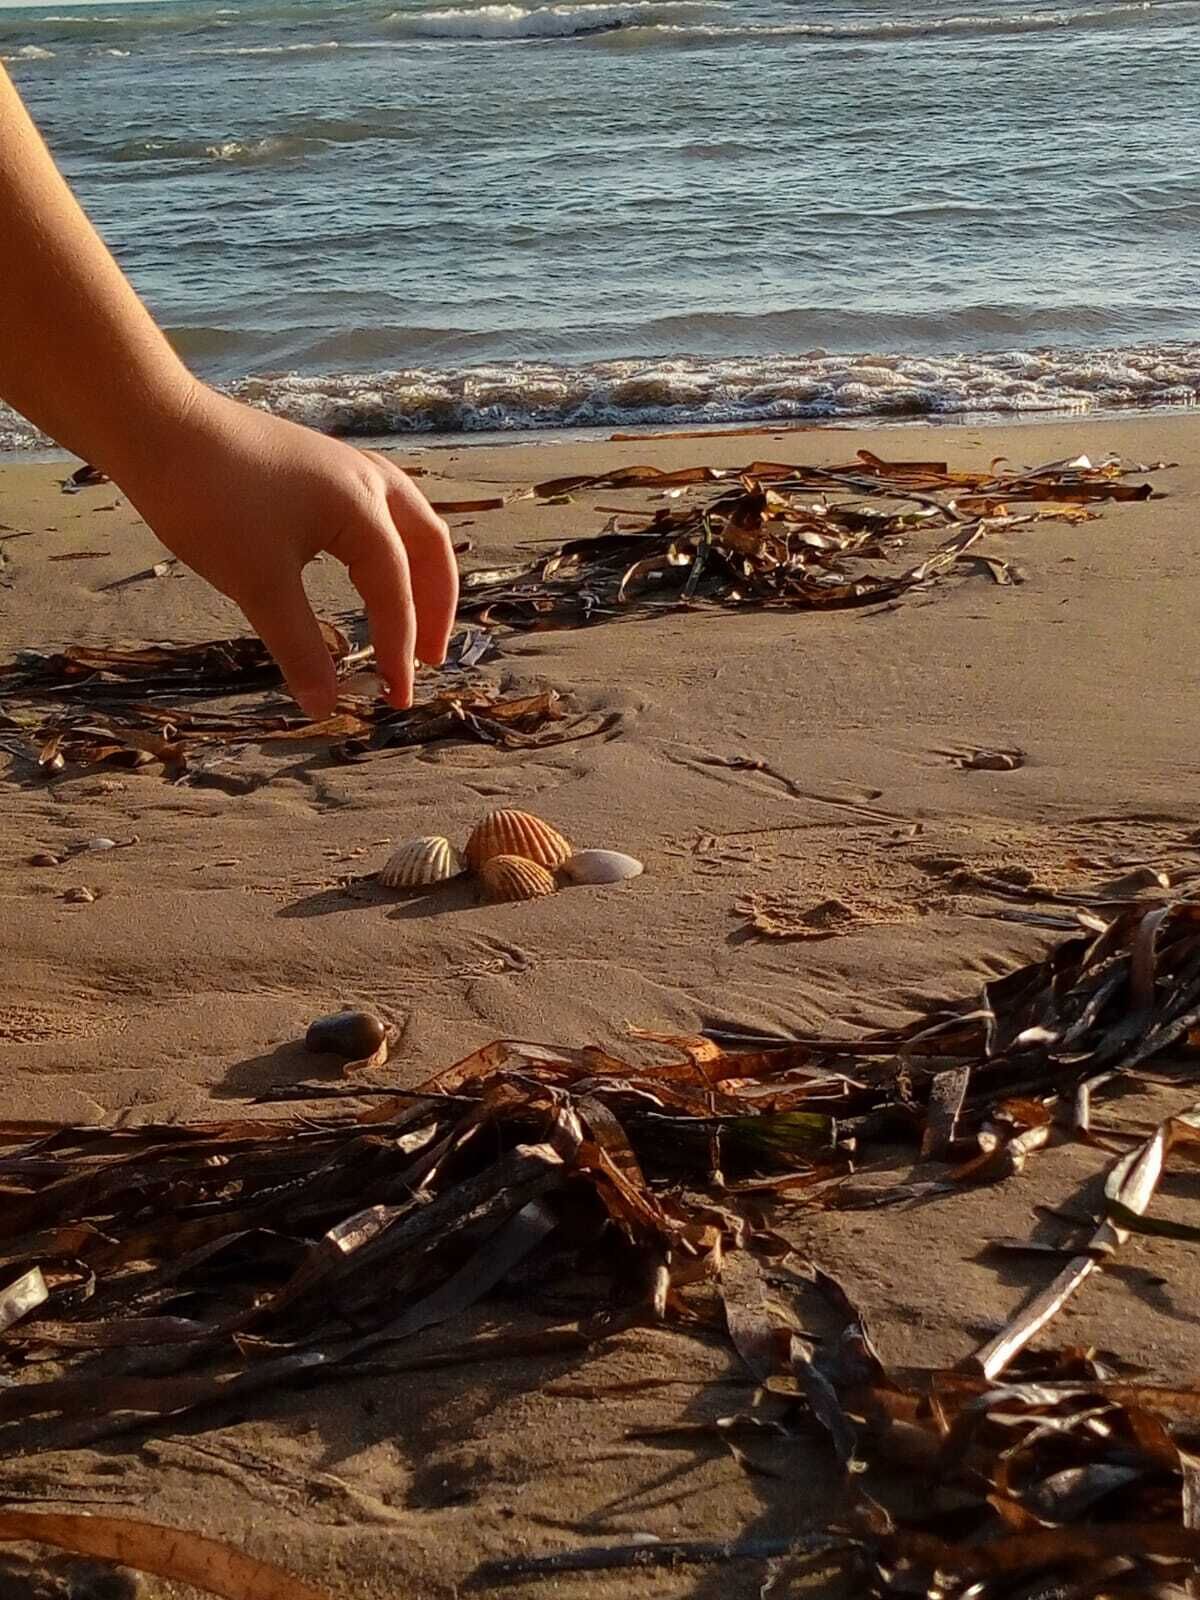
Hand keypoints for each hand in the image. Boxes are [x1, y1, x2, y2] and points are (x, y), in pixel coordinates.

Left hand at [116, 385, 457, 718]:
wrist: (158, 425)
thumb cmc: (210, 502)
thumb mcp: (258, 584)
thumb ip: (299, 647)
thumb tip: (324, 706)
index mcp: (363, 510)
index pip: (395, 591)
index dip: (398, 648)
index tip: (395, 698)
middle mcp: (369, 482)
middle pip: (427, 547)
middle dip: (434, 606)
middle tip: (429, 659)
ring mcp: (345, 467)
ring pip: (408, 522)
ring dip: (420, 573)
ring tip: (416, 617)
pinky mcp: (320, 465)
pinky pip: (381, 511)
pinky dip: (392, 548)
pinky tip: (369, 566)